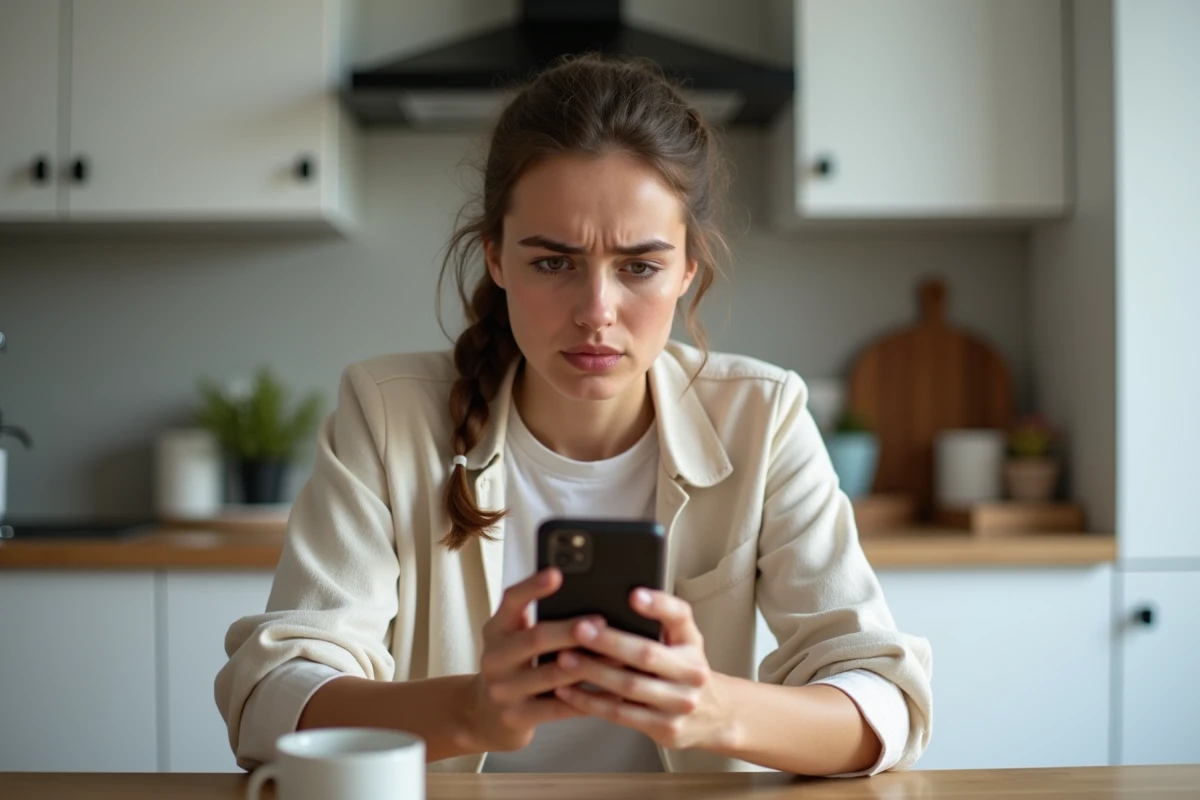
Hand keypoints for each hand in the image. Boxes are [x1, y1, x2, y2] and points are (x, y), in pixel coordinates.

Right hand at [461, 567, 606, 752]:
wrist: (485, 716)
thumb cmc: (513, 667)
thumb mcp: (513, 639)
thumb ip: (535, 619)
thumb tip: (585, 596)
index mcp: (495, 630)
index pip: (511, 601)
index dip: (533, 587)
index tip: (556, 574)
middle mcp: (494, 658)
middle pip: (535, 638)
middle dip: (571, 630)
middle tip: (602, 622)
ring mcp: (503, 690)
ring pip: (551, 675)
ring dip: (588, 665)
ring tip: (618, 656)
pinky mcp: (516, 717)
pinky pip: (559, 708)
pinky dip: (588, 699)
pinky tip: (613, 693)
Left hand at [552, 588, 733, 750]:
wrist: (713, 715)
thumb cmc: (683, 669)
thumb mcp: (682, 640)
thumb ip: (659, 618)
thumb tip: (624, 596)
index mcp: (692, 642)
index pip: (679, 617)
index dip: (658, 605)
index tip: (633, 594)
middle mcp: (692, 672)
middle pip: (647, 654)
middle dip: (609, 642)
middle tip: (579, 629)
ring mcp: (680, 703)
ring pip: (629, 686)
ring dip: (593, 673)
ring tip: (565, 659)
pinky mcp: (665, 728)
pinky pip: (620, 714)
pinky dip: (590, 702)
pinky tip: (567, 691)